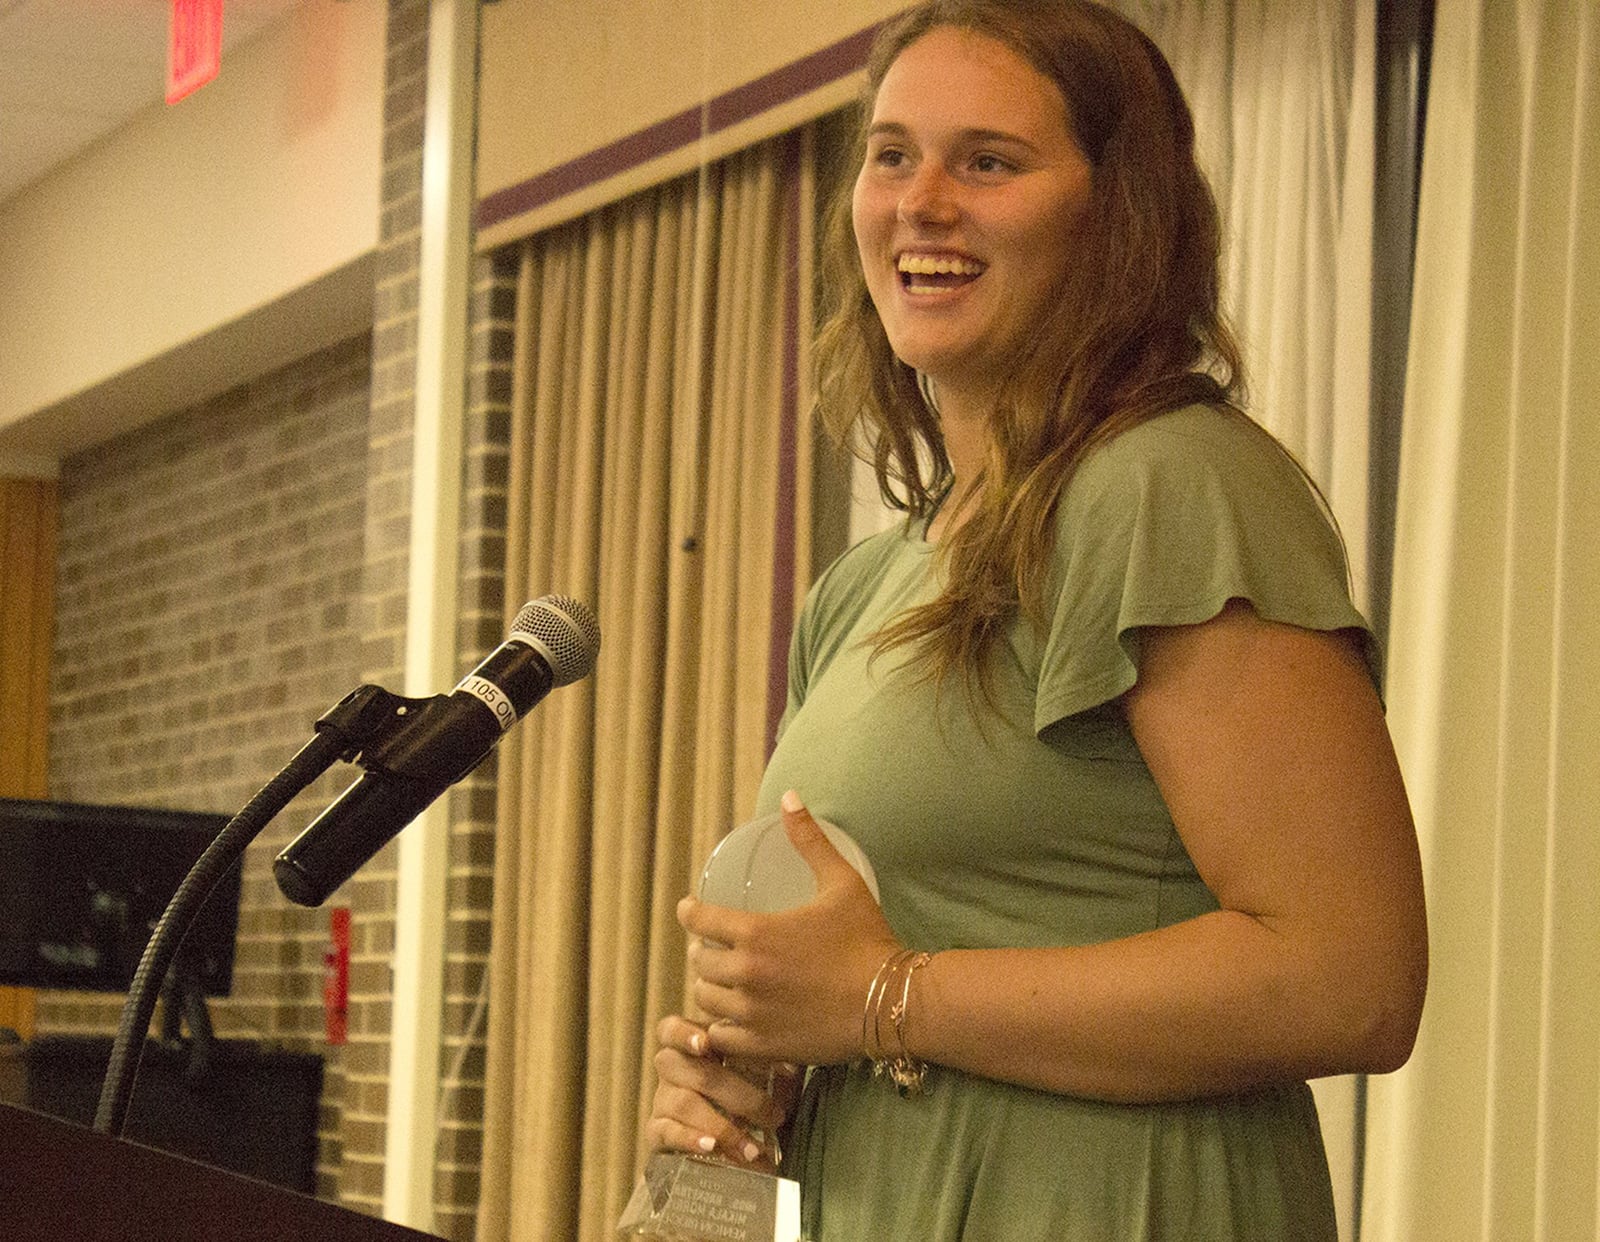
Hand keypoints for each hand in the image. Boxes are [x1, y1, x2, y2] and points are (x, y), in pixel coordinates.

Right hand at [645, 1014, 800, 1172]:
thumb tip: (790, 1070)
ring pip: (684, 1103)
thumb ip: (772, 1065)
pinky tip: (711, 1147)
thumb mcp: (763, 1075)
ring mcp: (662, 1100)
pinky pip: (666, 1132)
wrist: (726, 1141)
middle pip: (692, 1070)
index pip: (672, 1029)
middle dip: (736, 1094)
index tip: (706, 1043)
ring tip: (752, 1149)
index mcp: (693, 1045)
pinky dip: (689, 1139)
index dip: (684, 1034)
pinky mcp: (657, 1132)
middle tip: (774, 1116)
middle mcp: (672, 1069)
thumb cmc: (749, 1095)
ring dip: (722, 1126)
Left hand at [679, 790, 902, 1064]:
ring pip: (706, 1000)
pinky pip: (721, 1038)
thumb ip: (809, 840)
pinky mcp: (763, 1045)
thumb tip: (790, 797)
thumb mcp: (840, 882)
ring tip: (723, 984)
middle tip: (715, 950)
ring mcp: (752, 1014)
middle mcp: (746, 974)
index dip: (691, 913)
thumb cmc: (867, 938)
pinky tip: (732, 1020)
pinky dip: (721, 1029)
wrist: (892, 1001)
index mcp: (756, 933)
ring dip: (711, 989)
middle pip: (699, 962)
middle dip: (704, 953)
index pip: (699, 920)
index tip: (690, 911)